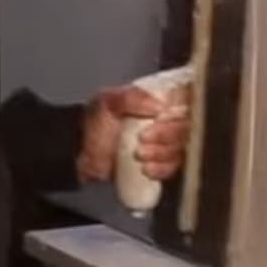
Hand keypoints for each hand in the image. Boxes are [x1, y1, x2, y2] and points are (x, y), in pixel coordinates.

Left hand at [77, 83, 192, 184]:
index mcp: (156, 102)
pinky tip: (146, 169)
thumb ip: (131, 97)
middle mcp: (165, 122)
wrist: (79, 153)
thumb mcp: (108, 101)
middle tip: (143, 138)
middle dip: (166, 136)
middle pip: (186, 129)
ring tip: (139, 154)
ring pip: (181, 149)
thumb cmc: (94, 123)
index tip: (161, 118)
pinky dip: (162, 169)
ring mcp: (164, 145)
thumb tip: (159, 105)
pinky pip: (173, 168)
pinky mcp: (160, 165)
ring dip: (163, 154)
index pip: (185, 104)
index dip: (178, 113)